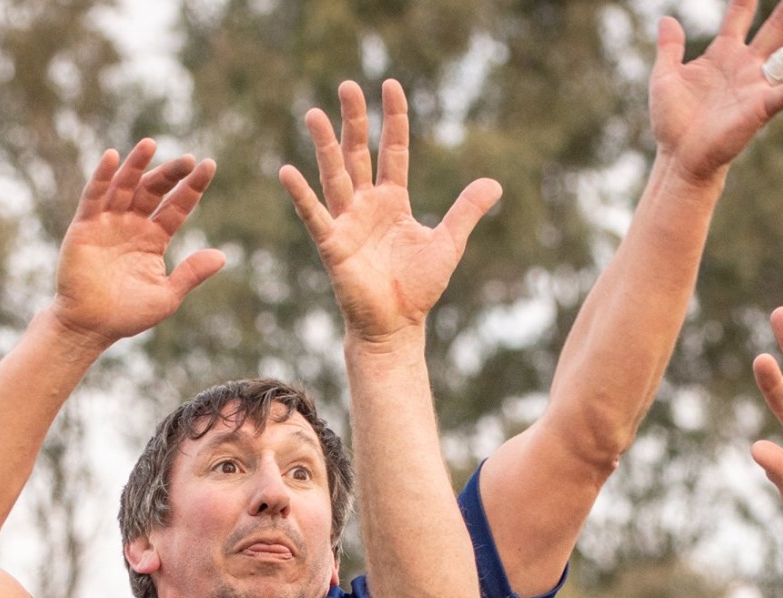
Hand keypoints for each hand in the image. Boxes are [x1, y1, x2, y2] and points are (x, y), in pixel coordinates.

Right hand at [52, 140, 224, 345]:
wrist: (90, 327)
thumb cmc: (127, 315)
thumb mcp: (167, 295)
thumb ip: (191, 273)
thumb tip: (222, 255)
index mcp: (153, 239)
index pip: (176, 206)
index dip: (192, 187)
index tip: (209, 165)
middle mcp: (132, 225)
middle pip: (153, 190)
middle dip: (169, 174)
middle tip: (187, 159)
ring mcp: (108, 223)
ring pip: (125, 186)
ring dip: (136, 165)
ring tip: (150, 144)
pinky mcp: (85, 226)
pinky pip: (94, 196)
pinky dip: (102, 176)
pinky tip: (113, 157)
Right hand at [279, 80, 501, 345]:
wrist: (397, 326)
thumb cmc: (418, 288)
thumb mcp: (448, 242)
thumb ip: (465, 211)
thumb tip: (494, 183)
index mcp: (393, 201)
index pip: (393, 150)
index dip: (394, 119)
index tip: (391, 86)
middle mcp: (366, 205)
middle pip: (358, 153)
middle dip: (353, 120)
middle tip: (347, 85)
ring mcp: (347, 223)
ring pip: (335, 175)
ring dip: (324, 145)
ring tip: (313, 113)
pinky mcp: (332, 245)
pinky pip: (314, 215)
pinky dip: (301, 195)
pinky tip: (288, 172)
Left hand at [651, 0, 782, 181]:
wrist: (679, 157)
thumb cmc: (672, 120)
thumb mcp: (665, 78)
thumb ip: (669, 48)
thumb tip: (667, 19)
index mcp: (723, 53)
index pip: (739, 16)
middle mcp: (745, 65)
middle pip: (774, 29)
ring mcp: (755, 86)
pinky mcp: (759, 109)